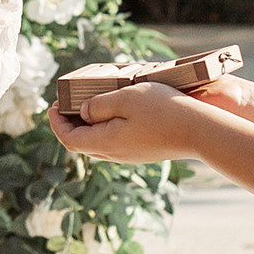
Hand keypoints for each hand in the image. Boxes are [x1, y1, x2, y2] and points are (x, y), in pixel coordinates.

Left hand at [47, 69, 209, 165]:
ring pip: (98, 145)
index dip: (56, 123)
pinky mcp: (143, 153)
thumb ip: (99, 104)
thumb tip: (83, 112)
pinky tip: (113, 114)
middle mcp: (115, 154)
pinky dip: (105, 129)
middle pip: (81, 144)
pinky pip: (115, 144)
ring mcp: (130, 156)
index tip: (53, 106)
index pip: (69, 139)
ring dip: (88, 127)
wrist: (200, 131)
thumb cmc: (163, 110)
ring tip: (88, 106)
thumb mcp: (126, 98)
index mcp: (106, 142)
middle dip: (69, 124)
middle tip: (66, 104)